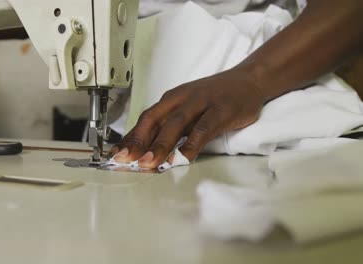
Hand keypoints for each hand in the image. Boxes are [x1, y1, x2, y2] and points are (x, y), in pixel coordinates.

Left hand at [110, 67, 265, 167]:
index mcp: (171, 99)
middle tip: (125, 160)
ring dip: (160, 144)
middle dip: (137, 141)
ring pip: (175, 124)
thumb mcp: (188, 108)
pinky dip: (191, 144)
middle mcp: (182, 99)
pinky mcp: (221, 110)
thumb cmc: (215, 97)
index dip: (129, 138)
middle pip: (154, 120)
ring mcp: (201, 103)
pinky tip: (183, 158)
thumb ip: (171, 126)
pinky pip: (203, 129)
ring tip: (149, 162)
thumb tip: (148, 149)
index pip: (144, 119)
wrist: (249, 79)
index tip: (115, 155)